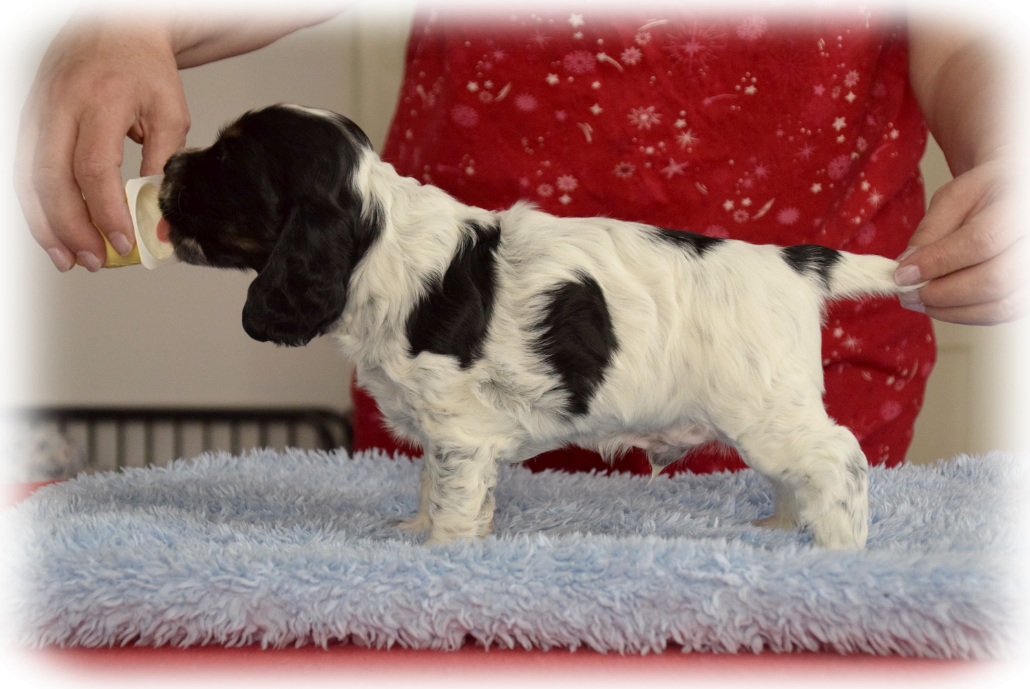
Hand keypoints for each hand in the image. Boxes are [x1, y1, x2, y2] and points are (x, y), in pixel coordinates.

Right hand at [13, 1, 189, 272]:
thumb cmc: (146, 68)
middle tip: (93, 261)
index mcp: (100, 101)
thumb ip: (165, 164)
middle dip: (71, 228)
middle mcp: (60, 105)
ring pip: (28, 177)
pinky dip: (34, 205)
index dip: (105, 211)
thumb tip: (158, 215)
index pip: (94, 167)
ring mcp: (38, 111)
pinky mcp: (28, 117)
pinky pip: (22, 167)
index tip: (122, 241)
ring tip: (68, 259)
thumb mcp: (172, 113)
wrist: (117, 24)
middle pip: (52, 178)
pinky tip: (51, 231)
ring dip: (45, 225)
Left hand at [894, 149, 1029, 324]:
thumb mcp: (955, 196)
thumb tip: (906, 267)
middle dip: (942, 293)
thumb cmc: (988, 193)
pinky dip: (965, 315)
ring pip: (1000, 305)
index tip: (902, 273)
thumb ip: (931, 230)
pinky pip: (1002, 314)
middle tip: (906, 292)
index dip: (938, 262)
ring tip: (918, 300)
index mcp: (1024, 203)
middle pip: (995, 279)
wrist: (1021, 196)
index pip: (982, 241)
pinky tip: (940, 305)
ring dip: (951, 310)